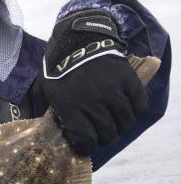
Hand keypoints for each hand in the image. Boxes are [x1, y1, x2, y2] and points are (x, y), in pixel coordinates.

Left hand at [35, 9, 147, 155]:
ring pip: (125, 123)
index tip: (88, 145)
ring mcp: (112, 90)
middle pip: (108, 135)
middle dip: (105, 138)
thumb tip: (44, 131)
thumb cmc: (57, 66)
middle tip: (102, 133)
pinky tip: (127, 109)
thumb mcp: (44, 89)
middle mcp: (93, 102)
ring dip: (121, 127)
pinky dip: (135, 110)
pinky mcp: (128, 79)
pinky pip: (139, 104)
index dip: (88, 147)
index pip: (87, 141)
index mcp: (71, 107)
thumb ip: (45, 111)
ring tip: (116, 123)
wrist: (77, 36)